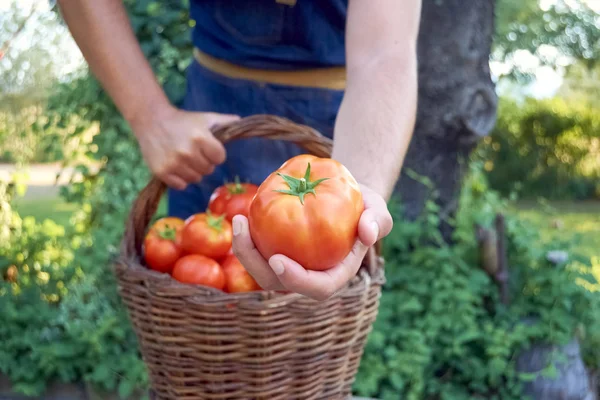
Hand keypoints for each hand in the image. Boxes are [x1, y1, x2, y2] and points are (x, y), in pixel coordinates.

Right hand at [130, 105, 239, 189]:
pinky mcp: (161, 172)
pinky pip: (181, 185)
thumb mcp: (205, 118)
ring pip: (195, 179)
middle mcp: (187, 152)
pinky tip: (175, 165)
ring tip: (184, 157)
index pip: (220, 158)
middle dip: (204, 162)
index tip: (207, 146)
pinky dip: (180, 179)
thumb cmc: (183, 120)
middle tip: (194, 151)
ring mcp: (173, 163)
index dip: (215, 153)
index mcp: (200, 138)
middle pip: (208, 170)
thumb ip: (225, 121)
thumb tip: (242, 122)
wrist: (151, 120)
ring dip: (193, 171)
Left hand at [231, 184, 392, 300]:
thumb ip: (379, 220)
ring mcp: (291, 266)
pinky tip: (240, 215)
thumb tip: (368, 233)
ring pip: (261, 270)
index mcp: (336, 274)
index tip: (276, 259)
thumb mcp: (377, 208)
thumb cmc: (363, 206)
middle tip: (242, 232)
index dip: (296, 280)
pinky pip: (258, 251)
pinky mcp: (277, 251)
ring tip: (238, 220)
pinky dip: (247, 237)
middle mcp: (310, 275)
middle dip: (255, 264)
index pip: (318, 288)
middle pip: (278, 283)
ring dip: (244, 250)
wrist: (347, 199)